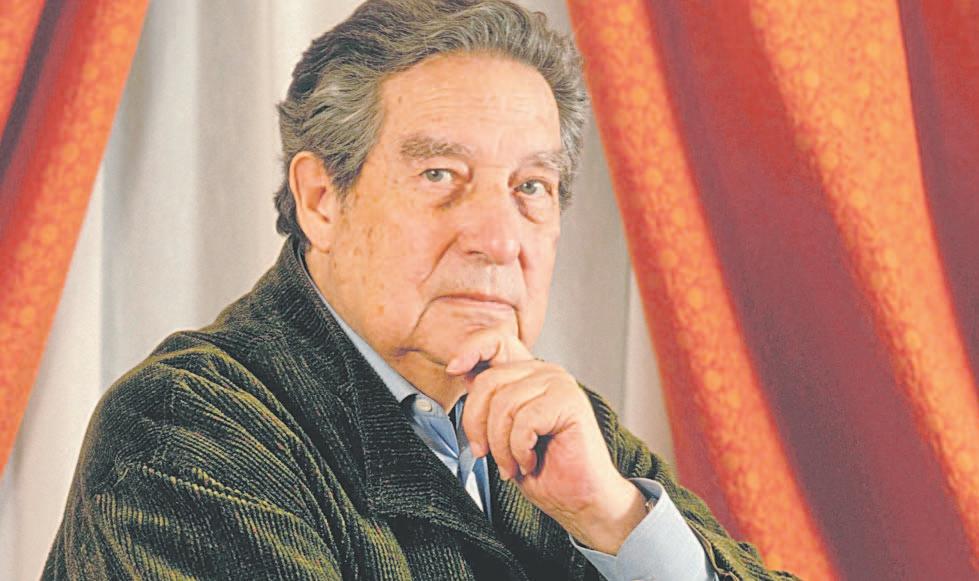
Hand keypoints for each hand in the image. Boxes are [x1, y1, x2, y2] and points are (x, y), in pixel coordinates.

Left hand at [445, 328, 646, 553]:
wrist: (579, 501)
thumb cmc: (544, 470)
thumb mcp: (501, 432)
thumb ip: (488, 400)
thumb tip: (461, 372)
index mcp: (527, 375)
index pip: (496, 340)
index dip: (472, 348)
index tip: (453, 368)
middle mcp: (544, 372)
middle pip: (488, 381)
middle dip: (477, 425)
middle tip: (485, 454)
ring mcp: (559, 383)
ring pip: (503, 404)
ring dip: (501, 446)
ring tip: (513, 465)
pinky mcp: (569, 401)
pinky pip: (524, 421)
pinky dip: (519, 450)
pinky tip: (531, 461)